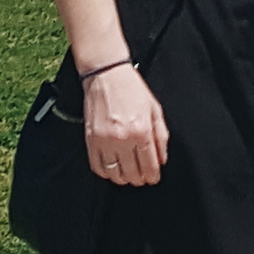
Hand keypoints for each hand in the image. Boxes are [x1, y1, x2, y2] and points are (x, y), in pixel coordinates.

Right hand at [84, 60, 168, 186]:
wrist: (106, 74)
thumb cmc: (131, 89)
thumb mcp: (155, 110)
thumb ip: (161, 136)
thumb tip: (162, 159)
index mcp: (142, 131)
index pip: (149, 166)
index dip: (153, 176)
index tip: (153, 178)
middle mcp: (123, 138)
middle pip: (132, 174)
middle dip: (139, 179)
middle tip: (142, 177)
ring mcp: (105, 140)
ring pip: (115, 174)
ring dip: (123, 178)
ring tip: (127, 174)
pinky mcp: (91, 139)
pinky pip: (97, 166)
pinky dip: (105, 173)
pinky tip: (112, 169)